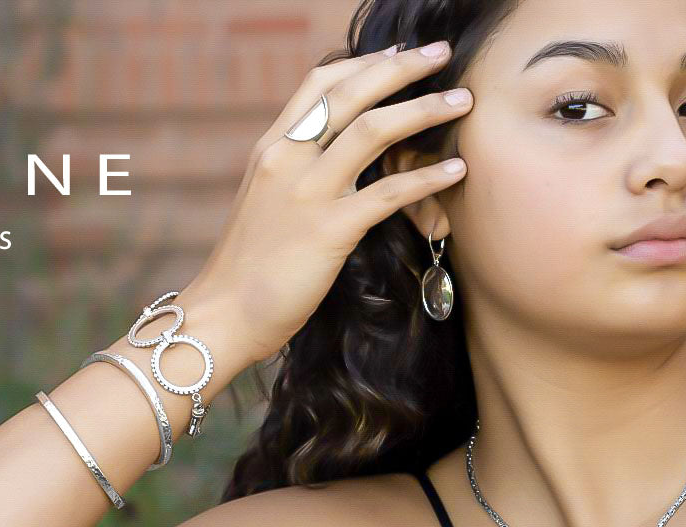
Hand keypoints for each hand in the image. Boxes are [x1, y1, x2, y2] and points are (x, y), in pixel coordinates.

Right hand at [179, 40, 470, 362]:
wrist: (222, 314)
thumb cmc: (249, 264)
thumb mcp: (267, 200)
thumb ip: (298, 169)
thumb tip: (338, 152)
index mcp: (273, 148)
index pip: (319, 83)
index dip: (363, 62)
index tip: (400, 53)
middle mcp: (288, 159)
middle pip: (351, 94)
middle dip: (401, 69)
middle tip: (441, 53)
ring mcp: (308, 193)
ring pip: (373, 131)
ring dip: (424, 110)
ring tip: (462, 100)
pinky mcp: (329, 231)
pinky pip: (387, 193)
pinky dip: (426, 177)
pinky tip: (456, 169)